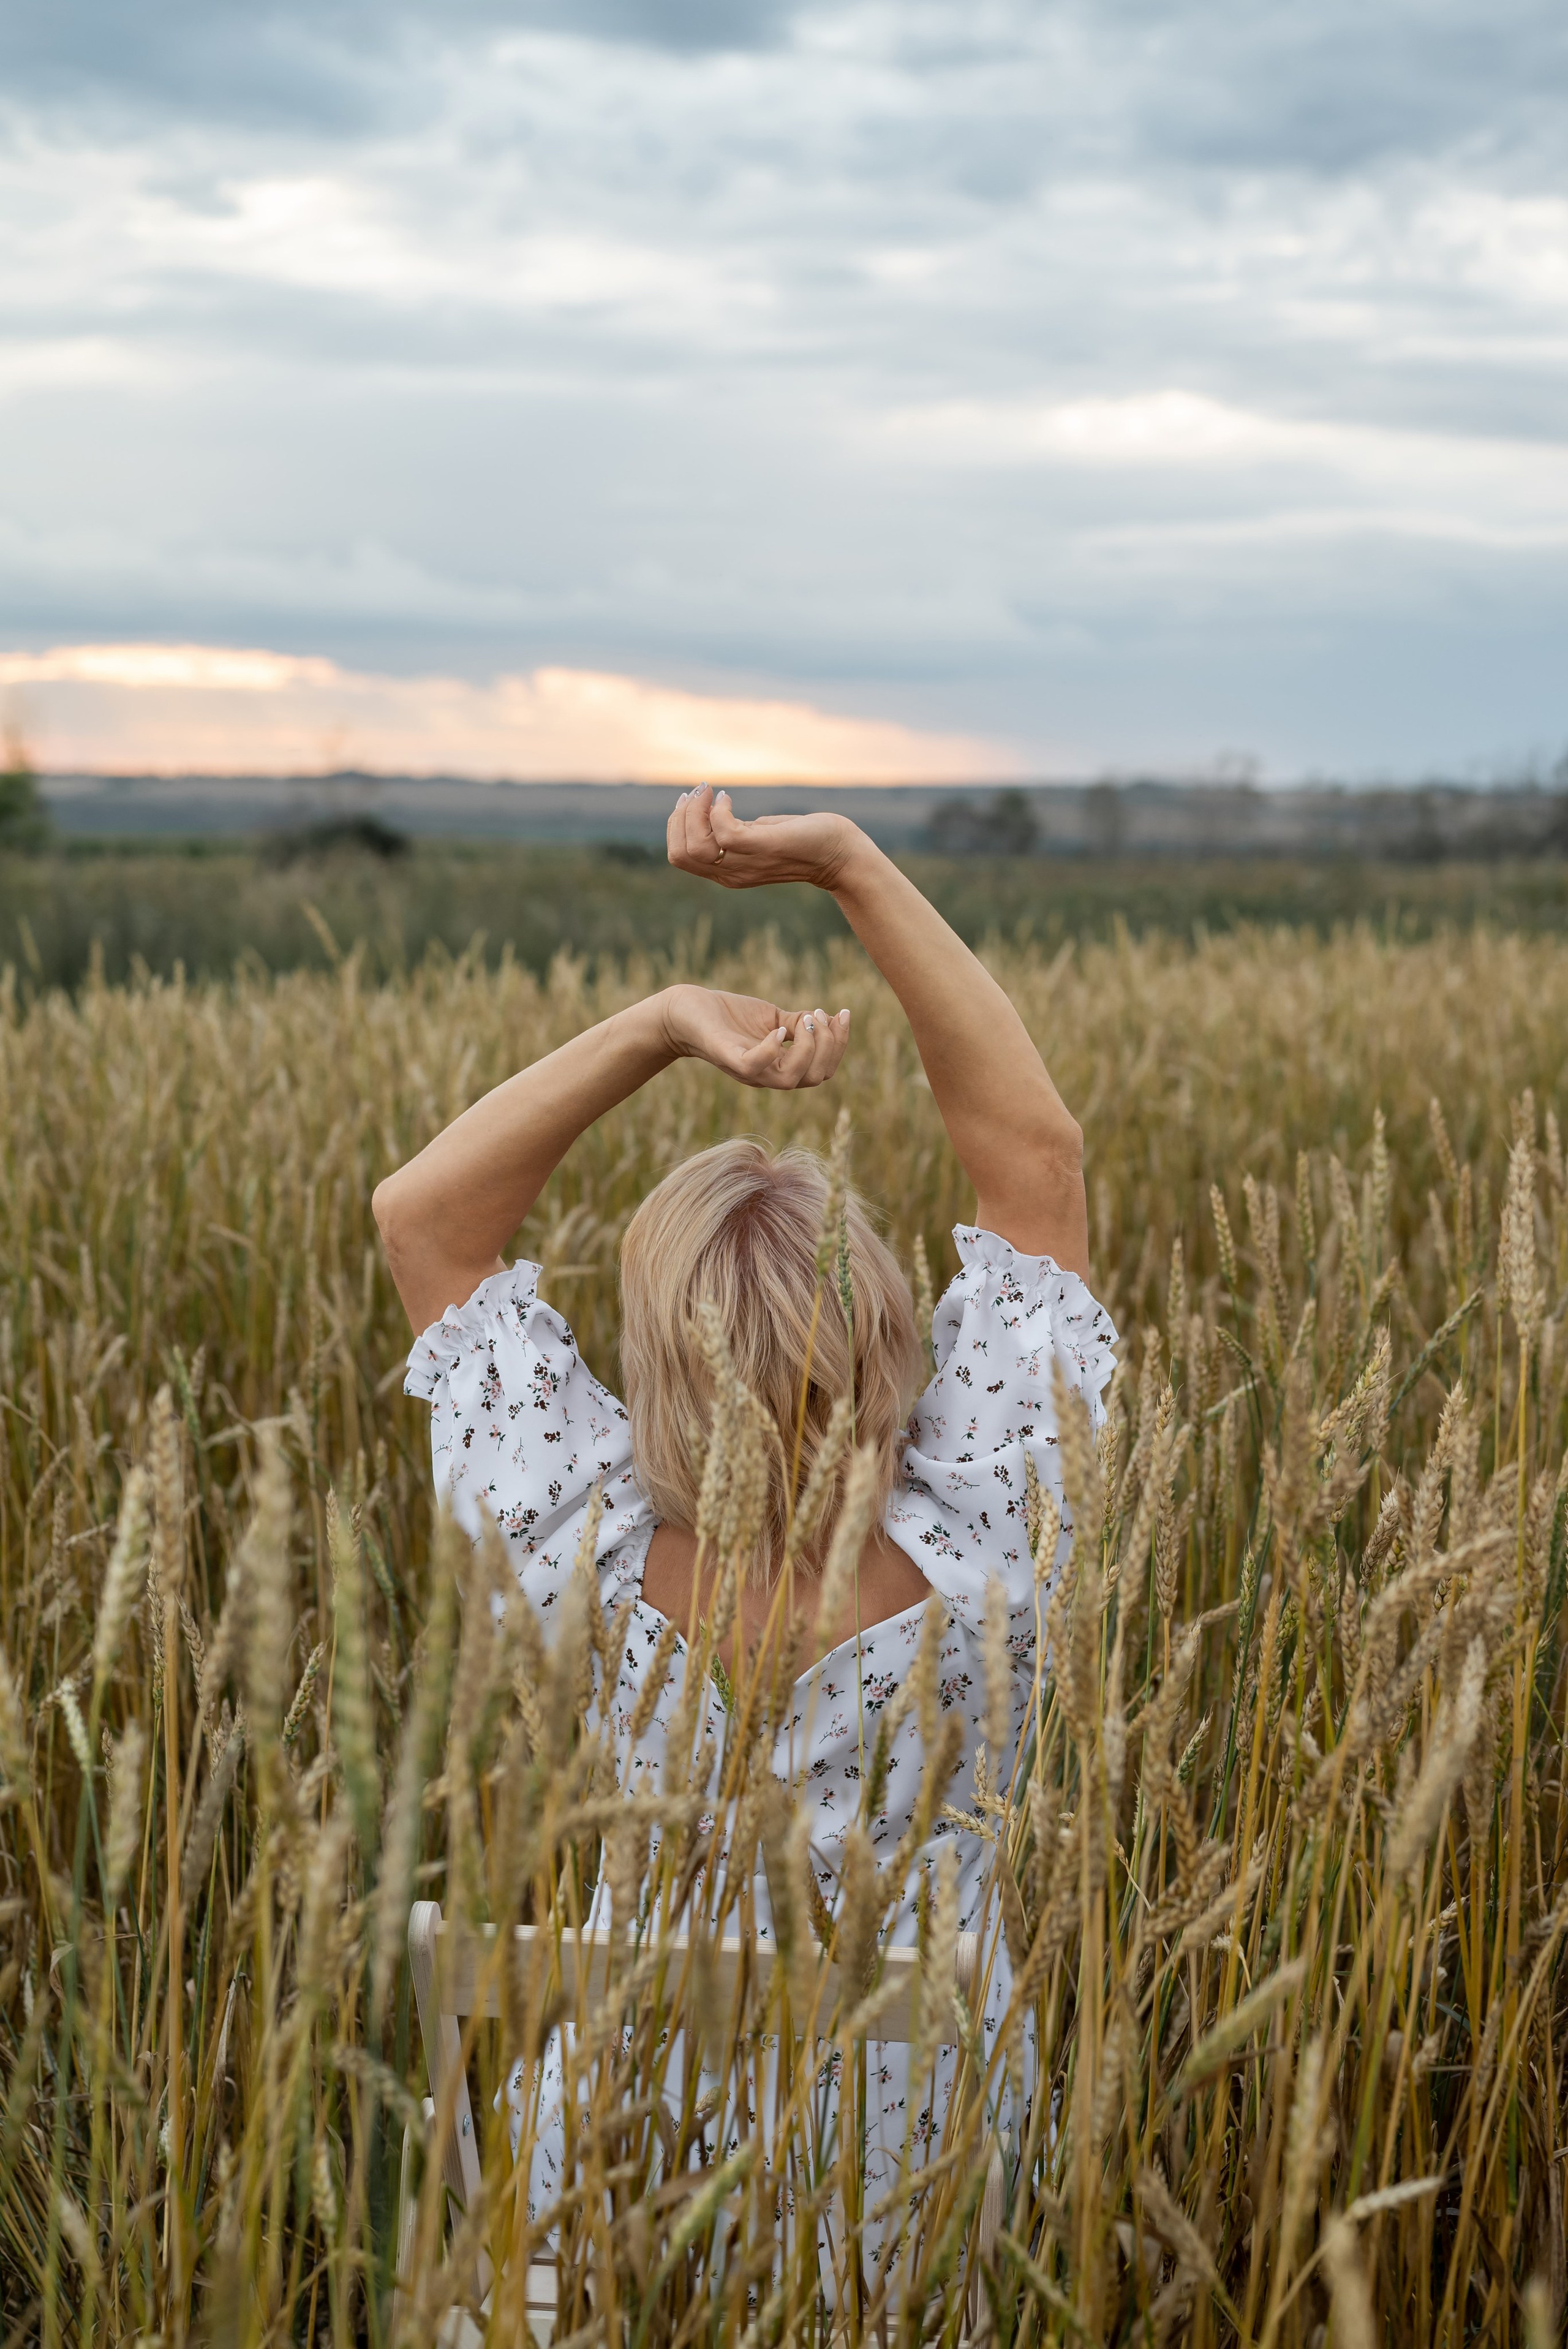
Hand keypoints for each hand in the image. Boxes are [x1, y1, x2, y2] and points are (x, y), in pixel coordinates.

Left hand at [662, 984, 849, 1090]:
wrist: (686, 1011)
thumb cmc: (728, 1016)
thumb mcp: (772, 1017)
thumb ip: (798, 1023)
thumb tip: (824, 1019)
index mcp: (781, 1067)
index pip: (822, 1070)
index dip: (839, 1044)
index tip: (841, 1013)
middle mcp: (767, 1075)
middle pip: (814, 1077)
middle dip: (829, 1045)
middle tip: (819, 1014)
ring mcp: (748, 1071)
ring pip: (792, 1078)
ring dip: (808, 1047)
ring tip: (805, 1019)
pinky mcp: (729, 1059)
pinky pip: (756, 1066)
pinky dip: (772, 1048)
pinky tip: (779, 1028)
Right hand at [666, 783, 857, 890]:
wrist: (840, 854)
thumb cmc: (801, 841)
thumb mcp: (758, 837)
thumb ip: (734, 831)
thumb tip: (711, 810)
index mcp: (725, 872)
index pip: (679, 857)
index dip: (676, 825)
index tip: (690, 800)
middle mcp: (731, 873)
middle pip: (679, 854)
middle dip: (680, 817)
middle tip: (699, 793)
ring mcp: (746, 863)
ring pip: (694, 847)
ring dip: (694, 811)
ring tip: (709, 791)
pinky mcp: (763, 847)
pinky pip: (723, 832)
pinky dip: (719, 809)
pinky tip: (729, 797)